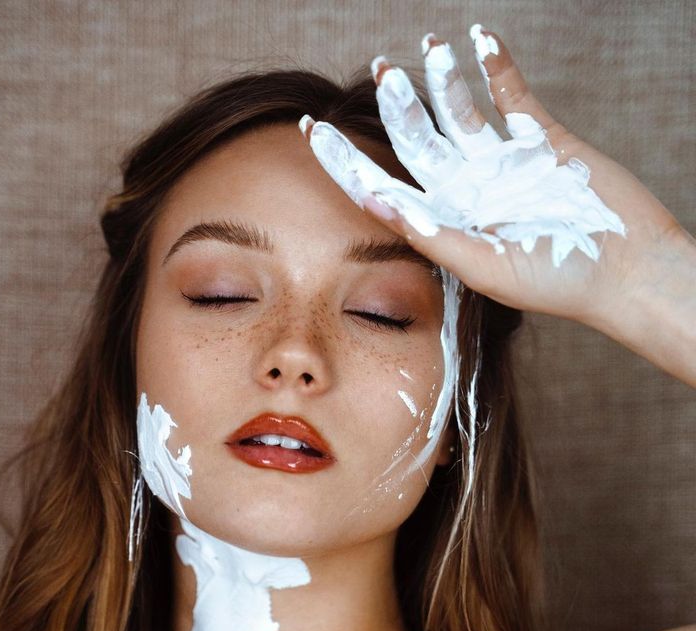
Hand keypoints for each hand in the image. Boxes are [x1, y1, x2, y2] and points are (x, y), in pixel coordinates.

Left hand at [300, 25, 691, 335]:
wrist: (626, 270)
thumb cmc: (557, 281)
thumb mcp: (487, 266)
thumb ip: (435, 235)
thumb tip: (379, 202)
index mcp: (446, 222)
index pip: (383, 187)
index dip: (346, 161)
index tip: (313, 131)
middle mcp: (468, 190)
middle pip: (417, 141)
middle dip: (395, 107)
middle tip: (380, 70)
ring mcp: (503, 162)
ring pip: (461, 111)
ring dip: (443, 78)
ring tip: (428, 46)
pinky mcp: (542, 139)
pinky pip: (511, 94)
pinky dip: (496, 66)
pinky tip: (479, 40)